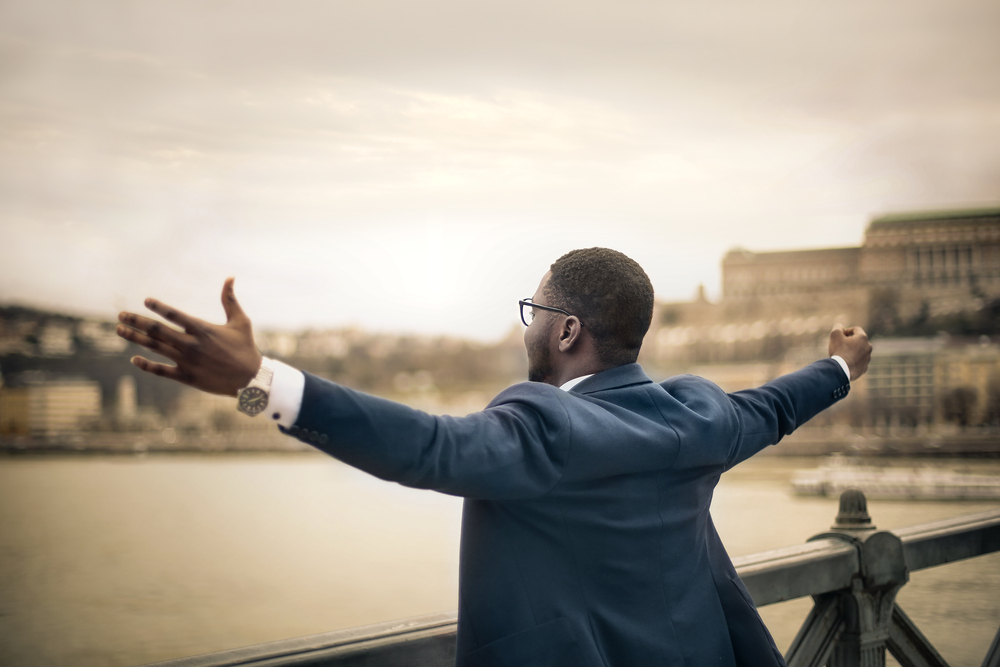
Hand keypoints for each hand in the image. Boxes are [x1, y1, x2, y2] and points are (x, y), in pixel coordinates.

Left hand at [116, 278, 262, 395]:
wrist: (251, 380)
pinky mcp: (187, 377)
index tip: (146, 301)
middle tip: (120, 315)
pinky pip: (161, 371)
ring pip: (155, 348)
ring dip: (135, 338)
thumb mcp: (241, 321)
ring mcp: (187, 362)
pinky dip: (146, 365)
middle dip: (136, 321)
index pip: (175, 315)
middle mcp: (191, 345)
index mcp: (203, 329)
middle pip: (157, 330)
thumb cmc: (246, 348)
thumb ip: (230, 300)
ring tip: (120, 330)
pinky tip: (134, 359)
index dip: (158, 307)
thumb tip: (230, 277)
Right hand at [828, 324, 871, 380]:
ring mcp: (867, 358)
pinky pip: (859, 362)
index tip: (840, 336)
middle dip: (851, 341)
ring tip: (843, 355)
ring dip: (853, 351)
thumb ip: (838, 327)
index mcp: (862, 338)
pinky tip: (846, 363)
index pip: (856, 329)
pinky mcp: (864, 368)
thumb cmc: (838, 351)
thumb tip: (840, 326)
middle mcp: (868, 347)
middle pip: (859, 341)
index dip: (847, 330)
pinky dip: (854, 361)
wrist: (841, 370)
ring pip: (860, 352)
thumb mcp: (835, 335)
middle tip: (841, 345)